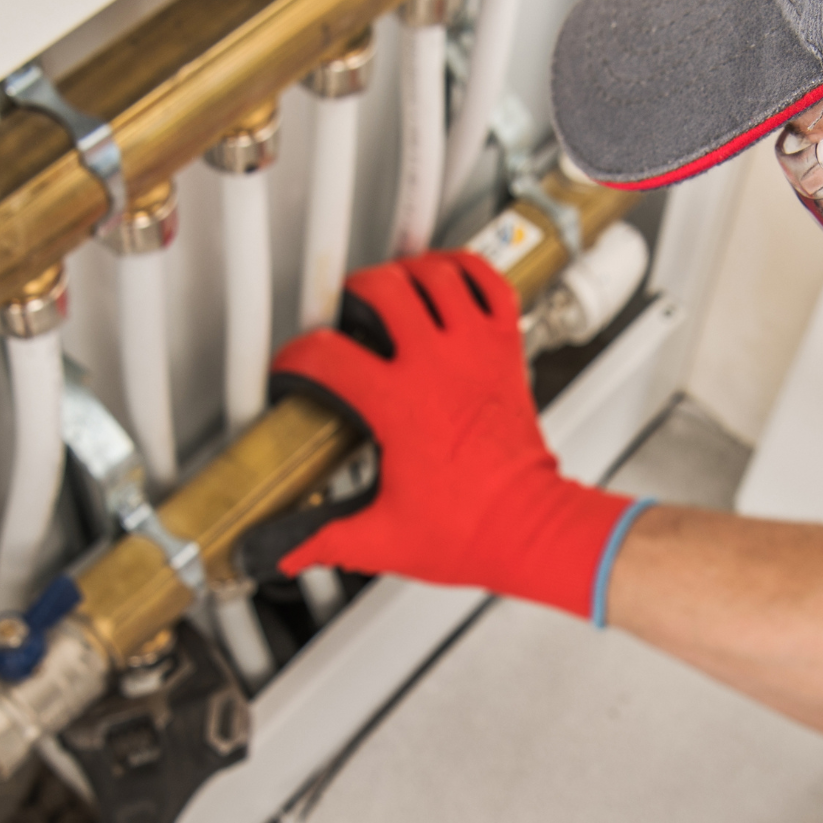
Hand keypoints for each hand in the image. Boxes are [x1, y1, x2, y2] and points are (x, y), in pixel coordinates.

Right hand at [270, 250, 635, 617]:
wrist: (534, 528)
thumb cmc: (474, 530)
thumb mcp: (383, 540)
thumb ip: (325, 540)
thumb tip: (288, 551)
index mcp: (399, 404)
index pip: (325, 354)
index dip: (295, 359)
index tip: (294, 373)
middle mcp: (437, 365)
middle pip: (381, 287)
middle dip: (351, 294)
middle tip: (344, 318)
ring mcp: (475, 351)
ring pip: (436, 273)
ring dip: (407, 274)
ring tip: (391, 293)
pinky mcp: (506, 349)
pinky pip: (490, 284)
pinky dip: (467, 271)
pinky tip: (448, 282)